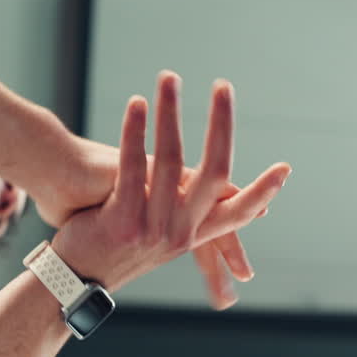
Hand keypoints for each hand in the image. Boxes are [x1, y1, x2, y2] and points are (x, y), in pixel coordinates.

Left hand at [51, 72, 289, 297]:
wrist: (72, 277)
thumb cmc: (113, 247)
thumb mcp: (156, 236)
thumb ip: (181, 212)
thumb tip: (200, 185)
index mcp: (192, 236)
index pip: (239, 214)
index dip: (263, 192)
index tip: (285, 168)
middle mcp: (179, 234)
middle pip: (215, 174)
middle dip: (222, 124)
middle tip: (223, 86)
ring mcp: (151, 230)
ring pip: (169, 162)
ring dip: (171, 113)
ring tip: (168, 79)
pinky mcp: (122, 222)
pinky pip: (132, 168)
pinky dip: (134, 132)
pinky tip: (136, 105)